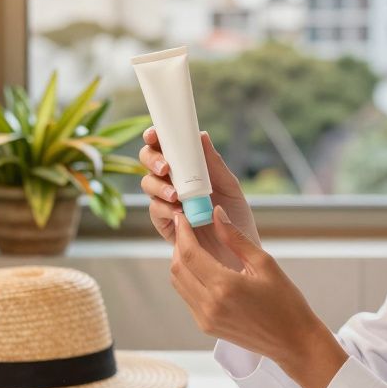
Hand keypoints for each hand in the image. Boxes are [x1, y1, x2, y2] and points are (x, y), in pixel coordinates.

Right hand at [139, 127, 259, 270]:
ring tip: (176, 195)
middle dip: (152, 160)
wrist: (238, 253)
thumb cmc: (236, 218)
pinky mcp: (164, 223)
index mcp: (187, 169)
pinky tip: (179, 212)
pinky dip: (164, 208)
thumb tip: (202, 135)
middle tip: (166, 168)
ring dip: (158, 186)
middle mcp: (173, 182)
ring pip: (148, 184)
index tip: (155, 134)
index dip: (155, 137)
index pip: (166, 147)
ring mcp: (167, 202)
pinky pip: (155, 210)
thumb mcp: (230, 187)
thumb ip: (214, 164)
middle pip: (148, 162)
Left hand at [168, 204, 347, 387]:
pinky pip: (187, 297)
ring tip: (193, 245)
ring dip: (181, 262)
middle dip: (178, 245)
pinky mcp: (206, 326)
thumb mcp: (264, 264)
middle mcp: (209, 304)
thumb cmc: (285, 302)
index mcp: (225, 286)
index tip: (182, 216)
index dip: (182, 232)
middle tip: (187, 229)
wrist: (293, 341)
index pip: (189, 253)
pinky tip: (202, 268)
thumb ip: (235, 238)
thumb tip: (216, 213)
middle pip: (177, 268)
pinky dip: (188, 279)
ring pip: (178, 283)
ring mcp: (205, 318)